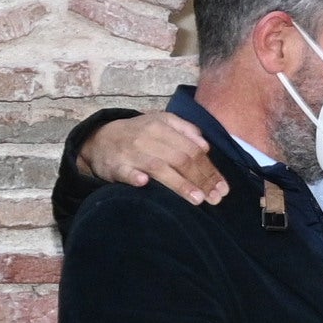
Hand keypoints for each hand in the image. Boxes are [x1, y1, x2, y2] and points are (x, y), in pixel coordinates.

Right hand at [82, 109, 227, 202]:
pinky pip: (126, 172)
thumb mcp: (161, 123)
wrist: (99, 139)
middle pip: (181, 159)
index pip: (193, 149)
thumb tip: (205, 145)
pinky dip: (135, 177)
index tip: (222, 187)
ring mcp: (131, 153)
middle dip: (201, 180)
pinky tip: (145, 183)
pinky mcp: (115, 166)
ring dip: (179, 184)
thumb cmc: (138, 134)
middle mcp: (148, 138)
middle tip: (215, 198)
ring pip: (159, 168)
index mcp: (162, 126)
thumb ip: (185, 130)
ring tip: (197, 199)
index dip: (210, 169)